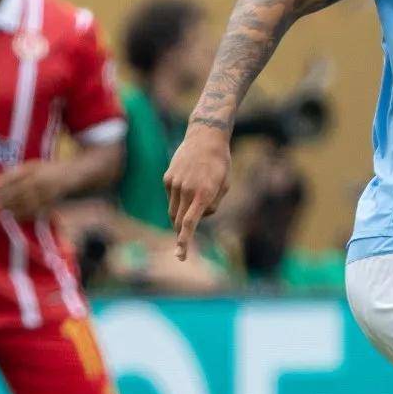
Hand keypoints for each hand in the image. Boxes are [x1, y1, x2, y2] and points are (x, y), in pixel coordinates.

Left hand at [0, 161, 65, 221]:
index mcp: (33, 169)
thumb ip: (15, 172)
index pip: (12, 177)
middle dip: (1, 198)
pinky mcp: (50, 202)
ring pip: (23, 202)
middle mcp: (38, 180)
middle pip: (16, 191)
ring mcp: (45, 192)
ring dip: (9, 208)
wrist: (73, 173)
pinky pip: (34, 210)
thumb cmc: (48, 169)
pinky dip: (22, 215)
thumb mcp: (33, 165)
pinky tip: (12, 217)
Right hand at [161, 126, 231, 261]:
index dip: (184, 241)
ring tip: (195, 203)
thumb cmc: (220, 163)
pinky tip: (189, 186)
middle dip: (182, 234)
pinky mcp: (167, 178)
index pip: (190, 223)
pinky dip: (178, 200)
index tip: (180, 256)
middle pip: (179, 222)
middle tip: (183, 244)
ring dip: (181, 216)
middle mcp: (186, 189)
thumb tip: (198, 217)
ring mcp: (174, 183)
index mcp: (203, 193)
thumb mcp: (224, 186)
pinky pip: (171, 197)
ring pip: (173, 211)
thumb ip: (212, 205)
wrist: (205, 137)